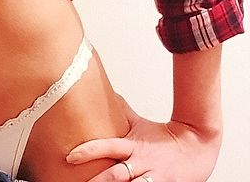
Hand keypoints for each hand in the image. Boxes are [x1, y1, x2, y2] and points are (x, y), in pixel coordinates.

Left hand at [65, 93, 222, 181]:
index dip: (89, 151)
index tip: (70, 156)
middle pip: (116, 175)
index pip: (107, 146)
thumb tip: (104, 94)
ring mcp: (153, 178)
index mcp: (134, 145)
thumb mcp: (139, 124)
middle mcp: (142, 163)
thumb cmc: (163, 136)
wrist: (197, 145)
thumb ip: (120, 114)